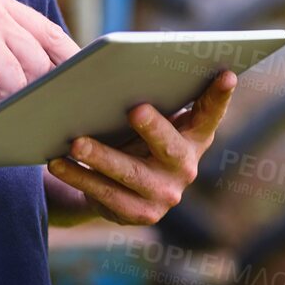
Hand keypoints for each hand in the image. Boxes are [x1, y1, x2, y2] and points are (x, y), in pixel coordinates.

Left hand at [46, 70, 236, 224]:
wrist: (118, 187)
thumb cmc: (134, 137)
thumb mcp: (149, 119)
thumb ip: (150, 99)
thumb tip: (118, 69)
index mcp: (194, 136)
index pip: (210, 113)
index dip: (220, 96)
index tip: (227, 73)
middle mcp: (186, 166)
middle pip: (170, 147)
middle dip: (153, 127)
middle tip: (134, 109)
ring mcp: (165, 194)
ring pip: (130, 174)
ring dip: (101, 157)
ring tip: (75, 141)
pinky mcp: (139, 214)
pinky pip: (105, 194)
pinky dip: (79, 177)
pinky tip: (58, 163)